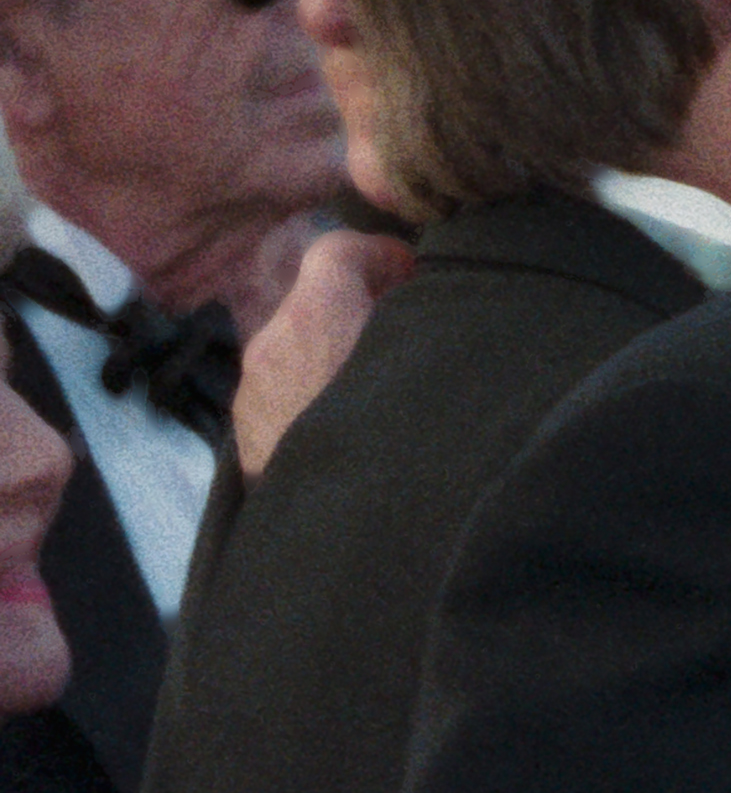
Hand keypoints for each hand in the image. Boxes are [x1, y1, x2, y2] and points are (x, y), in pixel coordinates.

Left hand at [234, 230, 413, 478]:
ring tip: (382, 392)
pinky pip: (284, 394)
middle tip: (410, 337)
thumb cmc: (392, 448)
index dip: (382, 256)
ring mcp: (252, 395)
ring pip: (298, 350)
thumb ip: (425, 322)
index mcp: (316, 318)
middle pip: (317, 302)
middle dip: (362, 310)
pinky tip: (348, 431)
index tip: (414, 278)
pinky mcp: (243, 439)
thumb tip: (425, 297)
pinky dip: (314, 396)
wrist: (333, 542)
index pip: (338, 250)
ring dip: (337, 355)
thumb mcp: (425, 367)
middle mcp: (271, 345)